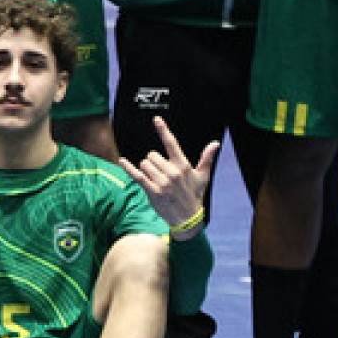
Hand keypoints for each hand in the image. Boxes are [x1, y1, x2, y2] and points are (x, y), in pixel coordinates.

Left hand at [122, 116, 219, 232]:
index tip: (156, 120)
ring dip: (147, 169)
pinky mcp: (152, 191)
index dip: (163, 130)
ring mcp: (161, 182)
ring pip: (144, 164)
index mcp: (182, 166)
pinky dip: (128, 168)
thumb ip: (207, 158)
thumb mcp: (203, 177)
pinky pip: (137, 175)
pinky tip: (122, 161)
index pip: (172, 144)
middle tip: (161, 173)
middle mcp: (172, 172)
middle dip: (153, 162)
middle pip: (152, 155)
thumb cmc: (194, 195)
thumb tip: (215, 144)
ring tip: (156, 179)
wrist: (188, 218)